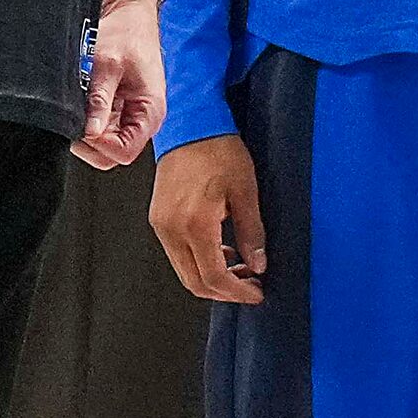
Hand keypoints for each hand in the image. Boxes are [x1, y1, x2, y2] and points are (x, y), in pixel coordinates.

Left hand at [74, 0, 164, 168]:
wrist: (130, 14)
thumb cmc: (127, 34)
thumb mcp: (108, 65)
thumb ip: (99, 100)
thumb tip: (89, 132)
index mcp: (150, 111)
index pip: (124, 152)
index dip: (99, 144)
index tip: (82, 126)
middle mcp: (143, 118)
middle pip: (112, 154)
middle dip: (90, 142)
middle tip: (75, 117)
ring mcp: (131, 115)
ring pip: (104, 144)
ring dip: (87, 130)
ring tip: (81, 102)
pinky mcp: (120, 109)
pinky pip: (101, 128)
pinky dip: (88, 120)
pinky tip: (84, 100)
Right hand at [150, 133, 267, 303]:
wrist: (190, 125)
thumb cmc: (218, 149)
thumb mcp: (246, 190)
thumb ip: (252, 231)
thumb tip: (258, 264)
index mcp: (195, 224)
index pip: (214, 277)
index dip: (237, 292)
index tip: (256, 293)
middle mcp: (172, 229)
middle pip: (194, 282)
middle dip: (224, 292)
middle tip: (250, 287)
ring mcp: (161, 225)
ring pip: (184, 270)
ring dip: (211, 277)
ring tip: (240, 267)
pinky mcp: (159, 218)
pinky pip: (178, 253)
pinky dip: (200, 260)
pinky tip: (222, 250)